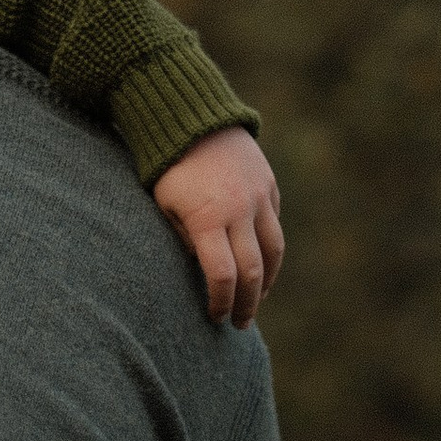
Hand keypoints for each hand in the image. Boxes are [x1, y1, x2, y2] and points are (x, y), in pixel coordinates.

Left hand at [152, 129, 284, 326]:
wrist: (193, 117)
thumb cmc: (169, 167)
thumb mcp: (165, 206)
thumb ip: (185, 240)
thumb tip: (206, 270)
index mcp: (207, 218)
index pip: (222, 276)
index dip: (221, 302)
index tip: (216, 317)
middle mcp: (239, 210)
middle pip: (253, 271)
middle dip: (248, 303)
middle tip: (241, 323)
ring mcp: (258, 196)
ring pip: (274, 250)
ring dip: (268, 281)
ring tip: (258, 298)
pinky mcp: (269, 185)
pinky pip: (275, 224)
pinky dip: (270, 247)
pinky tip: (261, 260)